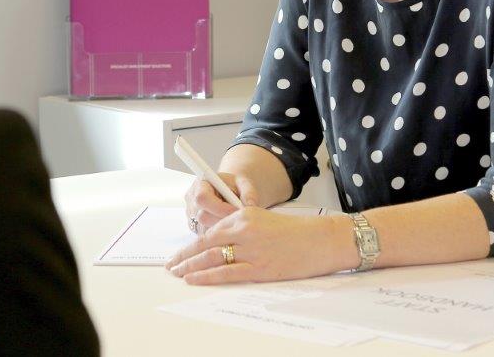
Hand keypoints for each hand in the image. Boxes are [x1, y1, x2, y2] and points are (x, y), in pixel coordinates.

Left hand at [165, 208, 346, 284]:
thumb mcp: (264, 220)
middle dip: (185, 256)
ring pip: (212, 257)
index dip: (192, 244)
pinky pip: (227, 273)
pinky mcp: (260, 268)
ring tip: (178, 274)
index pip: (210, 230)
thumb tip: (218, 245)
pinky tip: (194, 279)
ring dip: (191, 267)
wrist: (321, 239)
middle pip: (206, 243)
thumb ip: (241, 229)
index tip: (181, 253)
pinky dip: (207, 277)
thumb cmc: (296, 231)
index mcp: (245, 214)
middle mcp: (245, 229)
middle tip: (171, 266)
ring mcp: (252, 249)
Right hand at [184, 172, 258, 234]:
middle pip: (202, 217)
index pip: (203, 198)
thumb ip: (248, 192)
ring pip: (204, 230)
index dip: (220, 208)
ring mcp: (191, 215)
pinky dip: (218, 236)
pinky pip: (205, 236)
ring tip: (236, 225)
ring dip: (221, 230)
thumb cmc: (234, 186)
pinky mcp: (195, 227)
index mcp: (200, 184)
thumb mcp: (244, 183)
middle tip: (240, 222)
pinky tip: (230, 231)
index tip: (238, 212)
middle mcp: (192, 200)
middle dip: (223, 221)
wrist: (229, 191)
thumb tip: (250, 205)